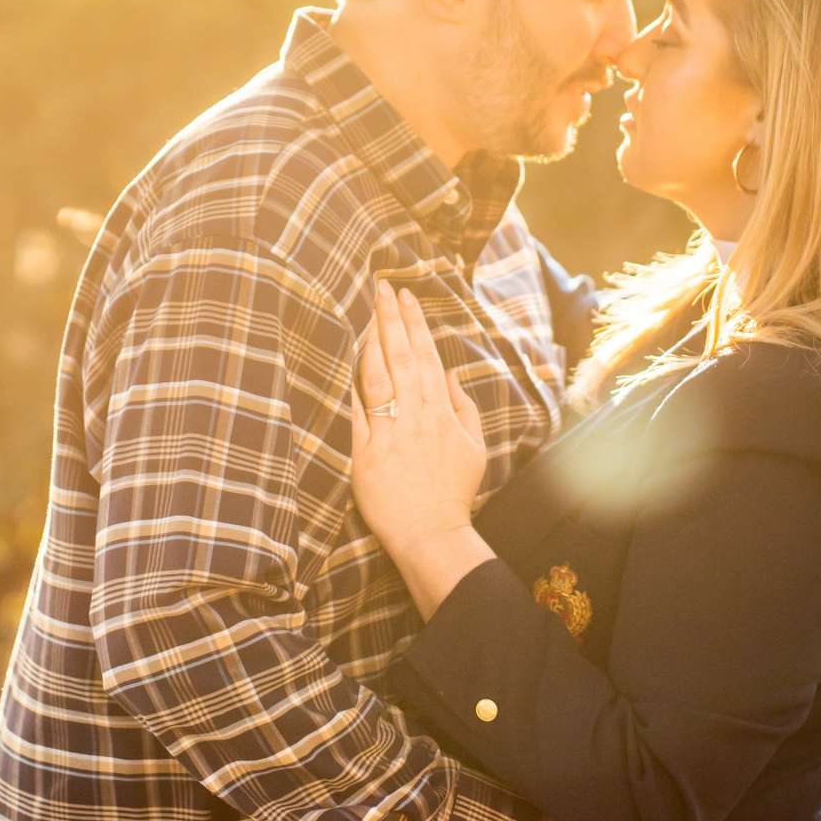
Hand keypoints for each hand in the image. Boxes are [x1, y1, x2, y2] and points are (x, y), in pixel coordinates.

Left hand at [350, 283, 487, 555]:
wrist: (432, 534)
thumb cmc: (453, 493)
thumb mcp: (474, 447)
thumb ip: (463, 406)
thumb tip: (451, 373)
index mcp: (441, 412)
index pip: (426, 356)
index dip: (415, 324)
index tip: (406, 296)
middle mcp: (416, 416)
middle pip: (401, 357)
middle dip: (392, 318)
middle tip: (382, 287)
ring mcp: (390, 433)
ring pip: (379, 377)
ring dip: (372, 342)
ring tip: (366, 312)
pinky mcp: (366, 454)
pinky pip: (357, 413)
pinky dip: (352, 385)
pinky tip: (346, 358)